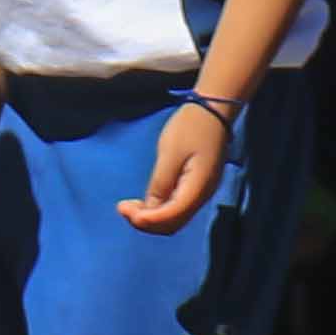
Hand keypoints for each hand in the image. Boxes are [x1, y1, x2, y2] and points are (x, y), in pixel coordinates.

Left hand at [122, 92, 235, 234]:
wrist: (213, 110)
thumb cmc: (190, 127)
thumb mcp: (170, 153)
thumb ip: (160, 184)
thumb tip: (149, 210)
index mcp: (197, 188)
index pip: (170, 217)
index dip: (146, 220)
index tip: (123, 210)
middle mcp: (202, 197)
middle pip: (173, 224)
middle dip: (146, 222)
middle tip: (122, 209)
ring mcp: (201, 193)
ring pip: (174, 219)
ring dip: (151, 218)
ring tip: (129, 207)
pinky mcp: (196, 187)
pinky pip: (177, 208)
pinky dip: (158, 210)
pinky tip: (144, 202)